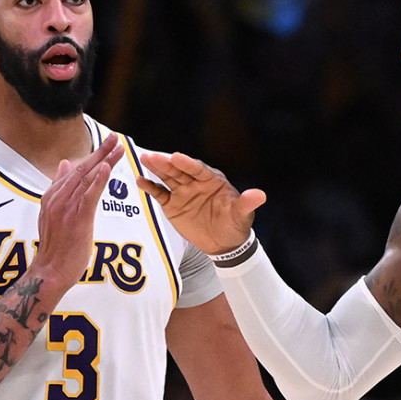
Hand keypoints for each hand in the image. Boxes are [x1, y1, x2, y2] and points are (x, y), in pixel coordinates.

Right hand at [34, 134, 123, 288]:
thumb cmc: (55, 248)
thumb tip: (64, 165)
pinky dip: (98, 180)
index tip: (106, 144)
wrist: (50, 271)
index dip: (92, 156)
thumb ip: (59, 189)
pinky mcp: (77, 219)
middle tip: (116, 137)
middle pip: (82, 169)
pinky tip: (107, 167)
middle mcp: (57, 198)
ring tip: (118, 147)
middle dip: (101, 152)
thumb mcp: (53, 214)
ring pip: (87, 178)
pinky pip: (89, 195)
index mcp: (52, 196)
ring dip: (104, 160)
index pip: (74, 170)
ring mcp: (66, 207)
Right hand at [136, 152, 266, 254]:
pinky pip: (160, 194)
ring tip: (143, 160)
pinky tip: (140, 181)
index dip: (187, 163)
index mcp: (212, 180)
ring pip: (167, 178)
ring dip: (155, 169)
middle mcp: (196, 183)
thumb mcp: (242, 215)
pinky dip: (150, 187)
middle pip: (179, 170)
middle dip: (166, 163)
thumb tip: (260, 195)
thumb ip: (247, 203)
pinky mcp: (173, 204)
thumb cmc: (235, 225)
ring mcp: (183, 192)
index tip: (176, 157)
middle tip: (152, 156)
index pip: (198, 169)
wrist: (224, 243)